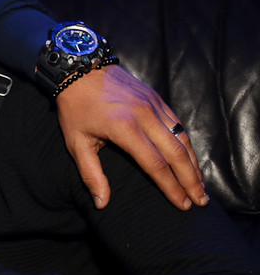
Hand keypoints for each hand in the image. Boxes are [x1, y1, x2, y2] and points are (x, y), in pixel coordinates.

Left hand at [56, 64, 205, 209]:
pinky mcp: (156, 98)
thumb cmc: (75, 109)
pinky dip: (186, 143)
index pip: (155, 164)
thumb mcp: (76, 143)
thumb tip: (102, 203)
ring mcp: (154, 105)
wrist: (79, 69)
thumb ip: (91, 174)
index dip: (171, 187)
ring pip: (182, 138)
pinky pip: (177, 124)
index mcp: (125, 128)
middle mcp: (145, 116)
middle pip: (177, 153)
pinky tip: (190, 158)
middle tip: (200, 201)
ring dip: (194, 163)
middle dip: (191, 180)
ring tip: (200, 184)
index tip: (182, 204)